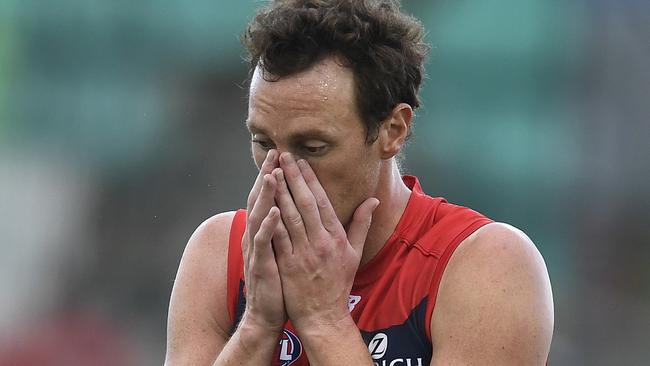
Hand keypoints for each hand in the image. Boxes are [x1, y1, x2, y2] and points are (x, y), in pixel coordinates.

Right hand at [242, 149, 285, 331]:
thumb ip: (291, 228)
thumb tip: (293, 209)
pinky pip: (263, 242)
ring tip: (272, 174)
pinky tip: (275, 212)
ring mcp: (258, 249)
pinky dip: (268, 226)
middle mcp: (259, 235)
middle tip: (275, 153)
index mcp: (268, 230)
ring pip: (260, 216)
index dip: (277, 175)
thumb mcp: (286, 250)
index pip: (272, 197)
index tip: (285, 155)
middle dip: (268, 175)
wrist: (268, 313)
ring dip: (266, 196)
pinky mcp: (261, 264)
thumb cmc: (281, 280)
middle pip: (262, 200)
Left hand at [271, 153, 378, 329]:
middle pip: (305, 204)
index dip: (310, 180)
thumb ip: (362, 224)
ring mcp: (304, 254)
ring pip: (290, 217)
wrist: (323, 316)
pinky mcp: (288, 265)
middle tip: (283, 157)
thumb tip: (373, 199)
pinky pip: (278, 238)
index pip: (322, 202)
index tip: (301, 162)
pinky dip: (271, 220)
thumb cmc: (338, 284)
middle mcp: (321, 242)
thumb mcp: (355, 254)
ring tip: (271, 172)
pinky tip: (263, 204)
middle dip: (293, 178)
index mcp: (336, 237)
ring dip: (279, 193)